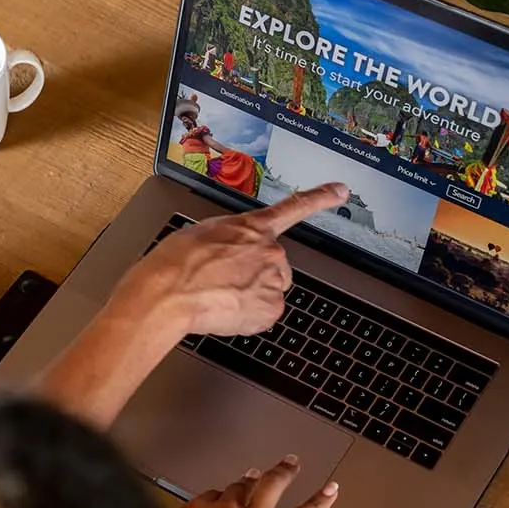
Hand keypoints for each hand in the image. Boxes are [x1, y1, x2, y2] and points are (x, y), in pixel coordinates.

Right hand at [113, 182, 349, 337]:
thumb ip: (231, 239)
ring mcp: (273, 281)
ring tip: (219, 296)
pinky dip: (249, 316)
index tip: (341, 190)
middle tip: (224, 281)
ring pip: (269, 291)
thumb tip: (233, 254)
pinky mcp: (270, 309)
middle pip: (276, 266)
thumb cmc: (174, 264)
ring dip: (250, 295)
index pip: (295, 207)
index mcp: (253, 227)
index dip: (320, 198)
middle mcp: (270, 251)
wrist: (167, 294)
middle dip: (255, 274)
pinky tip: (226, 311)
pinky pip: (265, 314)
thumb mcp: (203, 233)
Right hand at [175, 455, 337, 507]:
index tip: (219, 500)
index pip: (208, 497)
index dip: (217, 499)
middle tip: (254, 475)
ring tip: (291, 465)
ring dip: (282, 473)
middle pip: (239, 487)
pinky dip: (319, 502)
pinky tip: (330, 490)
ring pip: (270, 486)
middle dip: (248, 480)